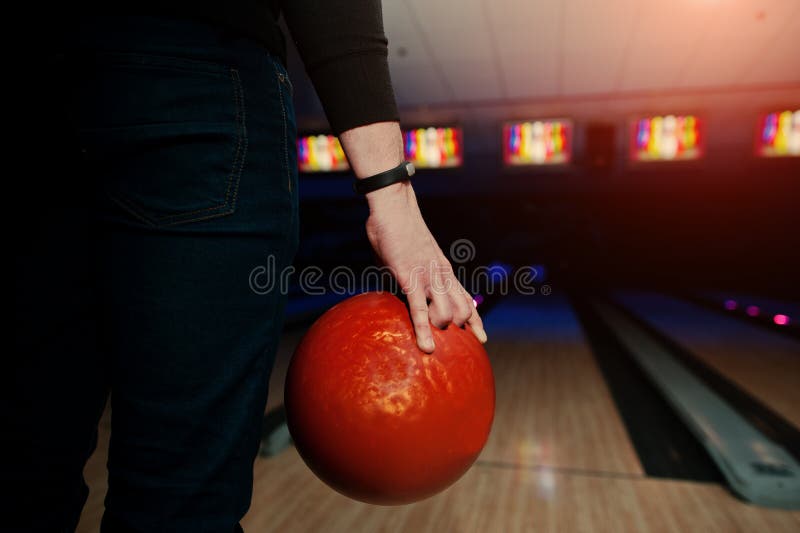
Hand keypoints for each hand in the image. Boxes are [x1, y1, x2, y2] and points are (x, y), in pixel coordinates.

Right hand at [365, 181, 487, 352]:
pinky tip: (425, 347)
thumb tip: (399, 283)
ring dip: (441, 332)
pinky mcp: (410, 278)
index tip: (481, 338)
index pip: (466, 299)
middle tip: (455, 347)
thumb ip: (411, 271)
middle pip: (463, 310)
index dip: (475, 320)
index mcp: (443, 269)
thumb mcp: (411, 254)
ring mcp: (428, 277)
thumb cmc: (398, 229)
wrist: (395, 208)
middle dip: (462, 331)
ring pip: (446, 313)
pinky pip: (419, 309)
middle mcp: (441, 275)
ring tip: (432, 343)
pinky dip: (423, 330)